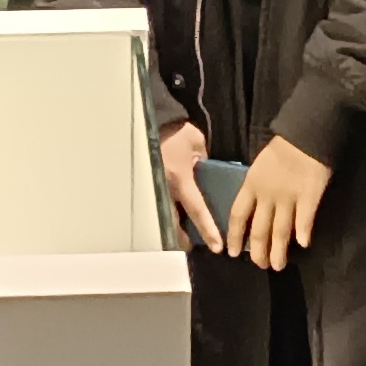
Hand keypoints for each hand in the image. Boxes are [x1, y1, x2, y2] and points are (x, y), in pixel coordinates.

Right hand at [158, 119, 221, 253]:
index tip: (216, 246)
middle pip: (172, 222)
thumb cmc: (177, 131)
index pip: (196, 209)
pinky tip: (170, 218)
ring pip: (162, 215)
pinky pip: (158, 203)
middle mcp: (165, 187)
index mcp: (180, 179)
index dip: (207, 229)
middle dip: (180, 237)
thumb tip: (210, 174)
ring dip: (171, 227)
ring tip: (179, 237)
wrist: (154, 119)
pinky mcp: (149, 182)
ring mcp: (154, 186)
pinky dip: (164, 213)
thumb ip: (205, 161)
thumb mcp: (197, 143)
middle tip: (190, 246)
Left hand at [226, 135, 331, 271]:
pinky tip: (303, 245)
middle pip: (259, 230)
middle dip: (258, 252)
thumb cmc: (282, 148)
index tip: (232, 252)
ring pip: (280, 231)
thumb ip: (256, 188)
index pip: (238, 216)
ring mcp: (288, 198)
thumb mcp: (259, 166)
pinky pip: (304, 220)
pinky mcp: (308, 197)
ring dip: (278, 251)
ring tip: (278, 266)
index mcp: (251, 185)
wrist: (305, 134)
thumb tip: (256, 209)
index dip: (235, 236)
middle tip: (261, 265)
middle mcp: (266, 195)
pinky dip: (303, 233)